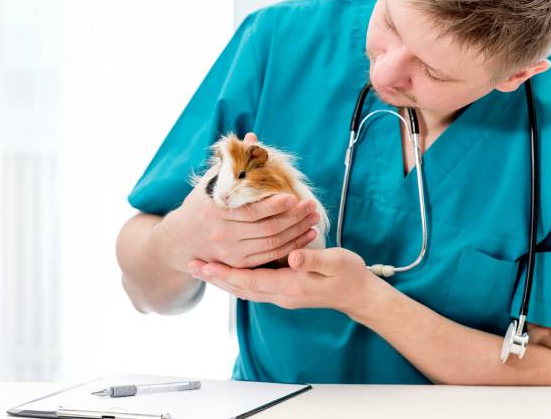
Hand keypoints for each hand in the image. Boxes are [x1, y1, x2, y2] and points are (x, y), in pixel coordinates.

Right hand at [153, 132, 321, 272]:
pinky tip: (305, 236)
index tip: (293, 196)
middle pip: (266, 228)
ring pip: (271, 244)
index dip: (273, 205)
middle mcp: (222, 234)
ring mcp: (230, 252)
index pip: (250, 210)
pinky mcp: (237, 265)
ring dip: (297, 232)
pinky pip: (269, 257)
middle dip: (293, 218)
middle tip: (312, 206)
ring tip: (313, 219)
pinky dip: (290, 247)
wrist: (180, 240)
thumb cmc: (201, 204)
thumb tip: (252, 137)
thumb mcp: (211, 182)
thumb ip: (234, 163)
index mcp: (215, 210)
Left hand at [187, 247, 382, 316]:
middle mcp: (281, 293)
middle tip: (191, 264)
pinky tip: (228, 268)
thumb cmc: (349, 275)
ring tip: (202, 267)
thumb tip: (293, 257)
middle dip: (215, 277)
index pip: (249, 281)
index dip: (225, 273)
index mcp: (290, 286)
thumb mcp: (336, 263)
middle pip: (240, 288)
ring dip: (223, 278)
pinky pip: (254, 285)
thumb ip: (314, 260)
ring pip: (244, 288)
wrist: (359, 294)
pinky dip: (237, 277)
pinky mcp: (285, 288)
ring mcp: (282, 293)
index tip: (204, 264)